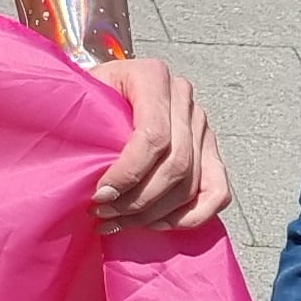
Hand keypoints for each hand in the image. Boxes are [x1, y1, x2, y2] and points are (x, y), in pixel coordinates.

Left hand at [90, 58, 228, 232]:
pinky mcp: (210, 149)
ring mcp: (201, 123)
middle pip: (176, 163)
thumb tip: (82, 168)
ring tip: (120, 221)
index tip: (100, 195)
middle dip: (138, 199)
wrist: (108, 88)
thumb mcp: (82, 94)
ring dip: (155, 213)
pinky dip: (193, 216)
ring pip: (192, 183)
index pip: (153, 136)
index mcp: (152, 76)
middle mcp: (183, 97)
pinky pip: (218, 191)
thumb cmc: (90, 95)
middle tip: (104, 212)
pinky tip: (159, 224)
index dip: (128, 173)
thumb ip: (85, 119)